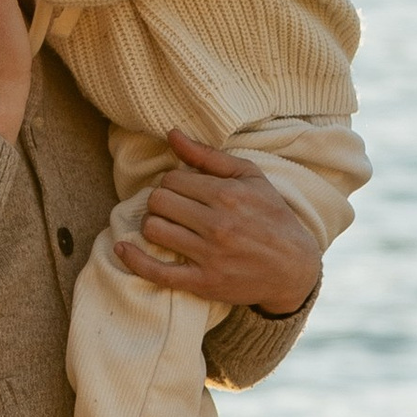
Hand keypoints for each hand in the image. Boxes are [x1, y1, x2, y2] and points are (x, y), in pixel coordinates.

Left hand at [113, 132, 322, 312]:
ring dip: (153, 225)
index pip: (172, 180)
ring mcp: (209, 255)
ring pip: (154, 230)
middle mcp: (218, 224)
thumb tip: (171, 133)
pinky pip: (157, 272)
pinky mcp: (203, 283)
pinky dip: (134, 259)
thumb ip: (208, 156)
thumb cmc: (271, 216)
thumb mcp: (249, 178)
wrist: (294, 267)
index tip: (182, 192)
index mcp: (228, 195)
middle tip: (173, 208)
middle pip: (159, 202)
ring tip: (166, 226)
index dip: (171, 184)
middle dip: (160, 202)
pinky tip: (122, 248)